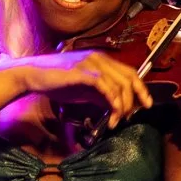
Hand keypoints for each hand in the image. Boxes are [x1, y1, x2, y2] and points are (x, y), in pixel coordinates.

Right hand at [22, 50, 152, 128]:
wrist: (34, 76)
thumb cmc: (58, 83)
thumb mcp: (85, 92)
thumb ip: (101, 97)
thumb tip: (116, 108)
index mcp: (102, 61)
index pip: (130, 72)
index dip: (141, 89)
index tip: (146, 104)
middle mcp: (99, 59)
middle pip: (129, 77)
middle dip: (135, 99)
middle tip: (130, 116)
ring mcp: (91, 63)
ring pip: (119, 83)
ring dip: (122, 106)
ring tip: (116, 121)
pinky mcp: (82, 72)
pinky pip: (105, 86)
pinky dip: (112, 103)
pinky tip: (110, 115)